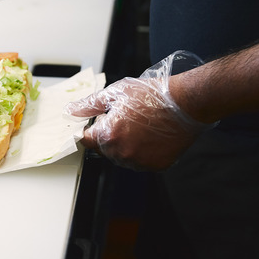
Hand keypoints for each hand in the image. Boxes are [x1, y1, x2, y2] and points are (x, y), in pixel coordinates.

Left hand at [64, 51, 216, 170]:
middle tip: (125, 117)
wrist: (186, 103)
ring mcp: (141, 162)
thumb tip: (71, 111)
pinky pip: (140, 161)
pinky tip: (150, 135)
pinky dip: (142, 151)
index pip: (87, 139)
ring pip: (122, 156)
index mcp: (109, 135)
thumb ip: (89, 105)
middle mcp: (123, 153)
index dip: (91, 128)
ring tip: (140, 125)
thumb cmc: (152, 95)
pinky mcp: (156, 166)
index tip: (98, 122)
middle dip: (109, 134)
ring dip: (125, 144)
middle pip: (104, 148)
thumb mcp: (116, 93)